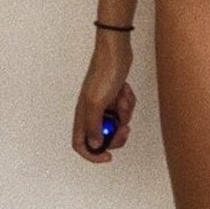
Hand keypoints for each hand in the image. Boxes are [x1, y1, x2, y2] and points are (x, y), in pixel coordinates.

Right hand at [72, 30, 135, 164]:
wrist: (116, 52)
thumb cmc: (104, 73)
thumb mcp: (97, 102)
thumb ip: (93, 126)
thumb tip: (95, 145)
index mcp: (83, 114)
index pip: (80, 143)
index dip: (92, 154)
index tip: (108, 156)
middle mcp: (92, 111)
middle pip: (103, 137)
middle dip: (117, 134)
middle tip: (125, 128)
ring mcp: (104, 104)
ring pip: (117, 122)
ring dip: (125, 113)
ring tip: (123, 99)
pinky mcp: (115, 97)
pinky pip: (125, 109)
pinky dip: (128, 102)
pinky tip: (125, 90)